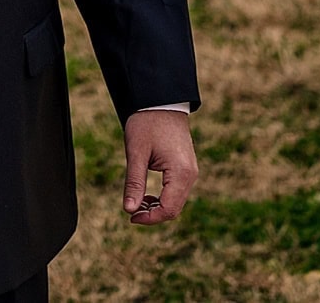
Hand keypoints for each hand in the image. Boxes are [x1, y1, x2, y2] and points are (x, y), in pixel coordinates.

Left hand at [122, 109, 197, 224]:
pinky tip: (146, 195)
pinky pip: (176, 191)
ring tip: (136, 201)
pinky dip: (162, 197)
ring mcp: (190, 172)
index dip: (149, 218)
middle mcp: (191, 175)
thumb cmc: (146, 124)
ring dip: (157, 206)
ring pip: (176, 201)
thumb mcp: (136, 154)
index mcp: (181, 173)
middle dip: (152, 214)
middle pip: (174, 208)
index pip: (169, 209)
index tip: (130, 216)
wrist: (161, 102)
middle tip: (130, 211)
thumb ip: (134, 183)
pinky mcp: (186, 168)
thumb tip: (128, 210)